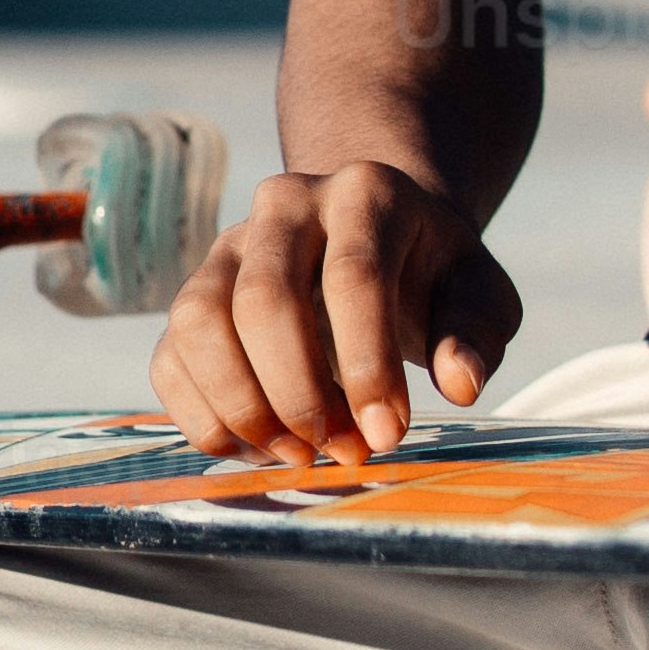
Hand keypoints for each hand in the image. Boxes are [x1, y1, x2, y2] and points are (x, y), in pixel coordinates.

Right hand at [152, 161, 524, 457]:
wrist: (374, 237)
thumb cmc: (431, 274)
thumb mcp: (477, 293)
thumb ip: (476, 333)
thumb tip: (461, 383)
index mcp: (366, 194)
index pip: (354, 275)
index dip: (367, 363)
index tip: (386, 435)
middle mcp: (285, 206)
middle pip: (265, 297)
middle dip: (298, 392)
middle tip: (341, 452)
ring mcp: (228, 246)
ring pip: (200, 319)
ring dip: (241, 404)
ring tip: (295, 455)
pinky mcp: (193, 293)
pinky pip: (171, 355)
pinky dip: (201, 414)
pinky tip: (252, 449)